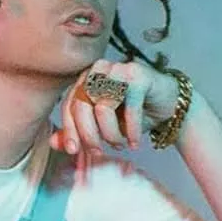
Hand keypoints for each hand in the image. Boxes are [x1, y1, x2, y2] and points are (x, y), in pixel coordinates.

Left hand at [50, 59, 179, 154]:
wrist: (168, 105)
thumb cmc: (131, 114)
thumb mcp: (101, 126)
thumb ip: (78, 132)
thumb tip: (53, 143)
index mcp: (85, 78)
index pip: (69, 104)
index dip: (69, 129)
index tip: (73, 150)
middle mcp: (99, 70)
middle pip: (82, 106)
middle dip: (89, 135)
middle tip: (98, 152)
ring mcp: (119, 69)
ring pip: (103, 108)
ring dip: (111, 134)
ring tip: (119, 145)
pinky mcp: (139, 75)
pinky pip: (129, 108)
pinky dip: (131, 131)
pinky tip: (135, 143)